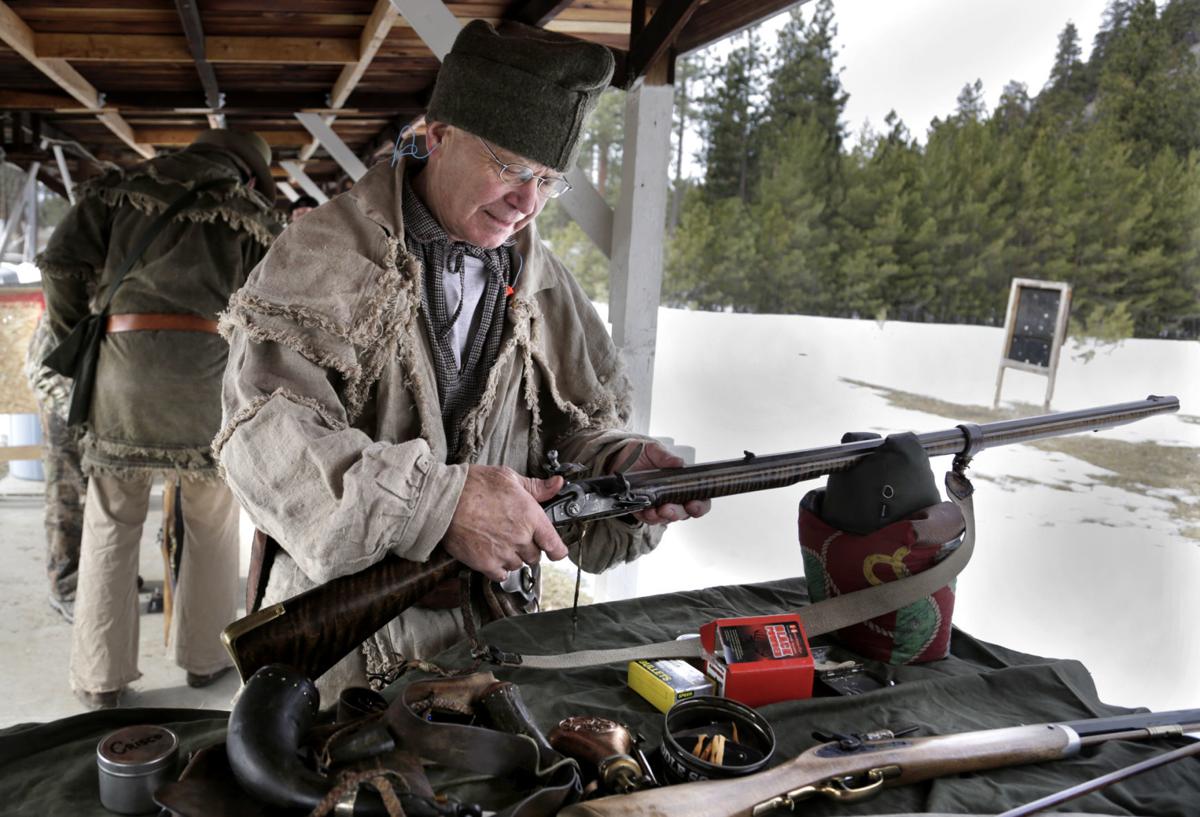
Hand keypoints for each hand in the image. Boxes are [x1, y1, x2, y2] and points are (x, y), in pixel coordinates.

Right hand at [443, 465, 567, 581]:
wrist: (444, 501)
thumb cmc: (474, 486)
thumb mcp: (508, 478)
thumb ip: (536, 487)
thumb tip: (557, 484)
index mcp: (530, 516)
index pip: (555, 546)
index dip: (557, 550)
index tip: (554, 549)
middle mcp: (520, 538)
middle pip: (535, 556)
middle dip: (528, 548)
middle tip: (514, 535)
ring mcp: (503, 553)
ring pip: (518, 565)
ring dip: (513, 557)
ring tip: (498, 541)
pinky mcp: (486, 564)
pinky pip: (501, 575)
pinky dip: (498, 568)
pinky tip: (490, 553)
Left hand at [611, 441, 711, 525]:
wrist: (616, 458)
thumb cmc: (638, 453)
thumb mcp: (652, 449)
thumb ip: (664, 455)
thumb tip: (678, 462)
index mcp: (681, 483)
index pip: (698, 499)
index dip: (700, 505)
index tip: (694, 505)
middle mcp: (673, 497)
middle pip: (684, 512)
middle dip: (678, 513)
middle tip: (669, 509)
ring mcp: (658, 505)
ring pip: (666, 518)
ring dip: (662, 516)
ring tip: (656, 511)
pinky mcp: (642, 509)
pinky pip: (648, 518)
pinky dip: (648, 517)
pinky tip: (647, 512)